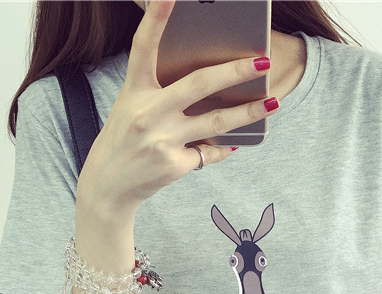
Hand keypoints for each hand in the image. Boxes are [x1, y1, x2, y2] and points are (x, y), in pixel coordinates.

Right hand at [76, 0, 277, 214]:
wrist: (108, 186)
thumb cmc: (123, 140)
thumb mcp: (131, 108)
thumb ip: (159, 92)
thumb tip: (204, 82)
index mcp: (134, 91)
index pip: (144, 47)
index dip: (157, 18)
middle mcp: (148, 113)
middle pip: (199, 84)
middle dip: (235, 71)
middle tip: (262, 61)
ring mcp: (162, 140)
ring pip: (217, 122)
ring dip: (249, 112)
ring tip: (273, 102)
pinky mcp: (174, 164)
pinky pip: (209, 152)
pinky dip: (222, 148)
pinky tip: (234, 143)